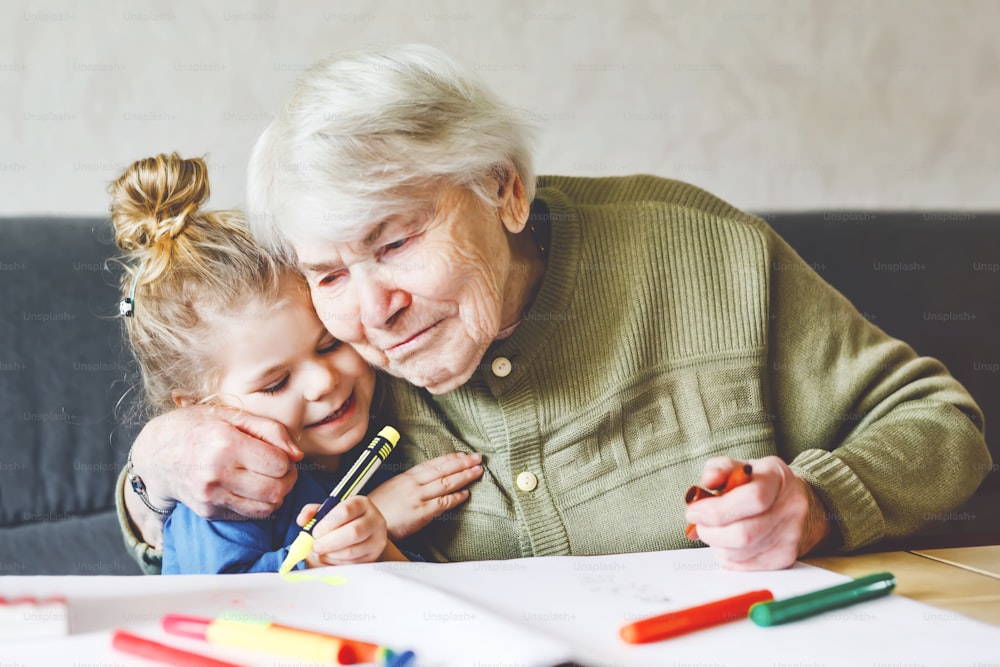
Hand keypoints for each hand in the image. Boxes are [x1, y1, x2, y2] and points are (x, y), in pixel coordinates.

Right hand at [126, 405, 302, 546]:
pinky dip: (259, 504)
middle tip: (281, 468)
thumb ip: (270, 430)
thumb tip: (297, 455)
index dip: (287, 459)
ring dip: (277, 495)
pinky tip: (252, 488)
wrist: (156, 453)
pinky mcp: (208, 512)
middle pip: (276, 490)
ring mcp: (210, 496)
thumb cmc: (197, 427)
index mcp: (224, 443)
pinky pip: (249, 515)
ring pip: (267, 508)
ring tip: (269, 479)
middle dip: (288, 480)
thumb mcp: (232, 415)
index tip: (280, 453)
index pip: (278, 464)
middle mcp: (216, 473)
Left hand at [299, 497, 388, 565]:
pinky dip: (337, 563)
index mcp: (361, 503)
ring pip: (352, 550)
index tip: (315, 532)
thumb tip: (302, 520)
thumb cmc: (342, 521)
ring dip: (331, 554)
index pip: (345, 511)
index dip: (327, 523)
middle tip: (315, 546)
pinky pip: (353, 563)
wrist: (363, 531)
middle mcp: (374, 520)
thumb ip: (312, 512)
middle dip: (329, 542)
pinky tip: (330, 557)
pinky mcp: (374, 555)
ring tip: (321, 552)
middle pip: (353, 532)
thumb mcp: (328, 511)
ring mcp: (377, 539)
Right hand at [366, 452, 483, 540]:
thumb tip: (423, 481)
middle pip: (442, 470)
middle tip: (478, 458)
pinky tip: (465, 494)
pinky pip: (442, 503)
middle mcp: (413, 484)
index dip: (449, 459)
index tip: (463, 455)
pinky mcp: (420, 513)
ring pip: (445, 483)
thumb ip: (407, 484)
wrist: (363, 523)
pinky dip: (455, 498)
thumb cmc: (374, 509)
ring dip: (464, 476)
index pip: (432, 464)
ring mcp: (417, 498)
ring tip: (477, 471)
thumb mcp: (390, 489)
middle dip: (462, 463)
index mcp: (405, 477)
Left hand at [684, 455, 830, 570]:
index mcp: (777, 478)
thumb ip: (719, 469)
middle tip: (699, 524)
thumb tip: (708, 480)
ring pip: (740, 554)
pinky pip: (744, 566)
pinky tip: (727, 542)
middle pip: (744, 533)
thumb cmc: (760, 483)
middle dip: (710, 532)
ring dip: (716, 544)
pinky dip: (727, 556)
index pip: (753, 498)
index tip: (694, 511)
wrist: (794, 503)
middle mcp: (790, 508)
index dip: (717, 509)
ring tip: (714, 531)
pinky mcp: (784, 558)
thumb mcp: (739, 467)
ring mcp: (790, 536)